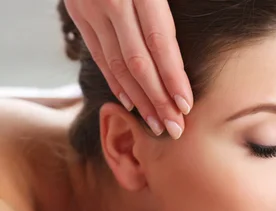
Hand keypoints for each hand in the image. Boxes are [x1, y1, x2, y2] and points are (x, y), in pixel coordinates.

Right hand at [64, 0, 192, 137]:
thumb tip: (191, 36)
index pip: (159, 43)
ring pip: (116, 63)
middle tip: (176, 128)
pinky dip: (116, 81)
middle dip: (159, 99)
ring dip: (139, 99)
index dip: (173, 77)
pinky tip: (131, 102)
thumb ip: (168, 2)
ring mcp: (89, 9)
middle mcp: (111, 2)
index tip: (186, 105)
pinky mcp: (77, 14)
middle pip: (138, 61)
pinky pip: (98, 54)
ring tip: (158, 124)